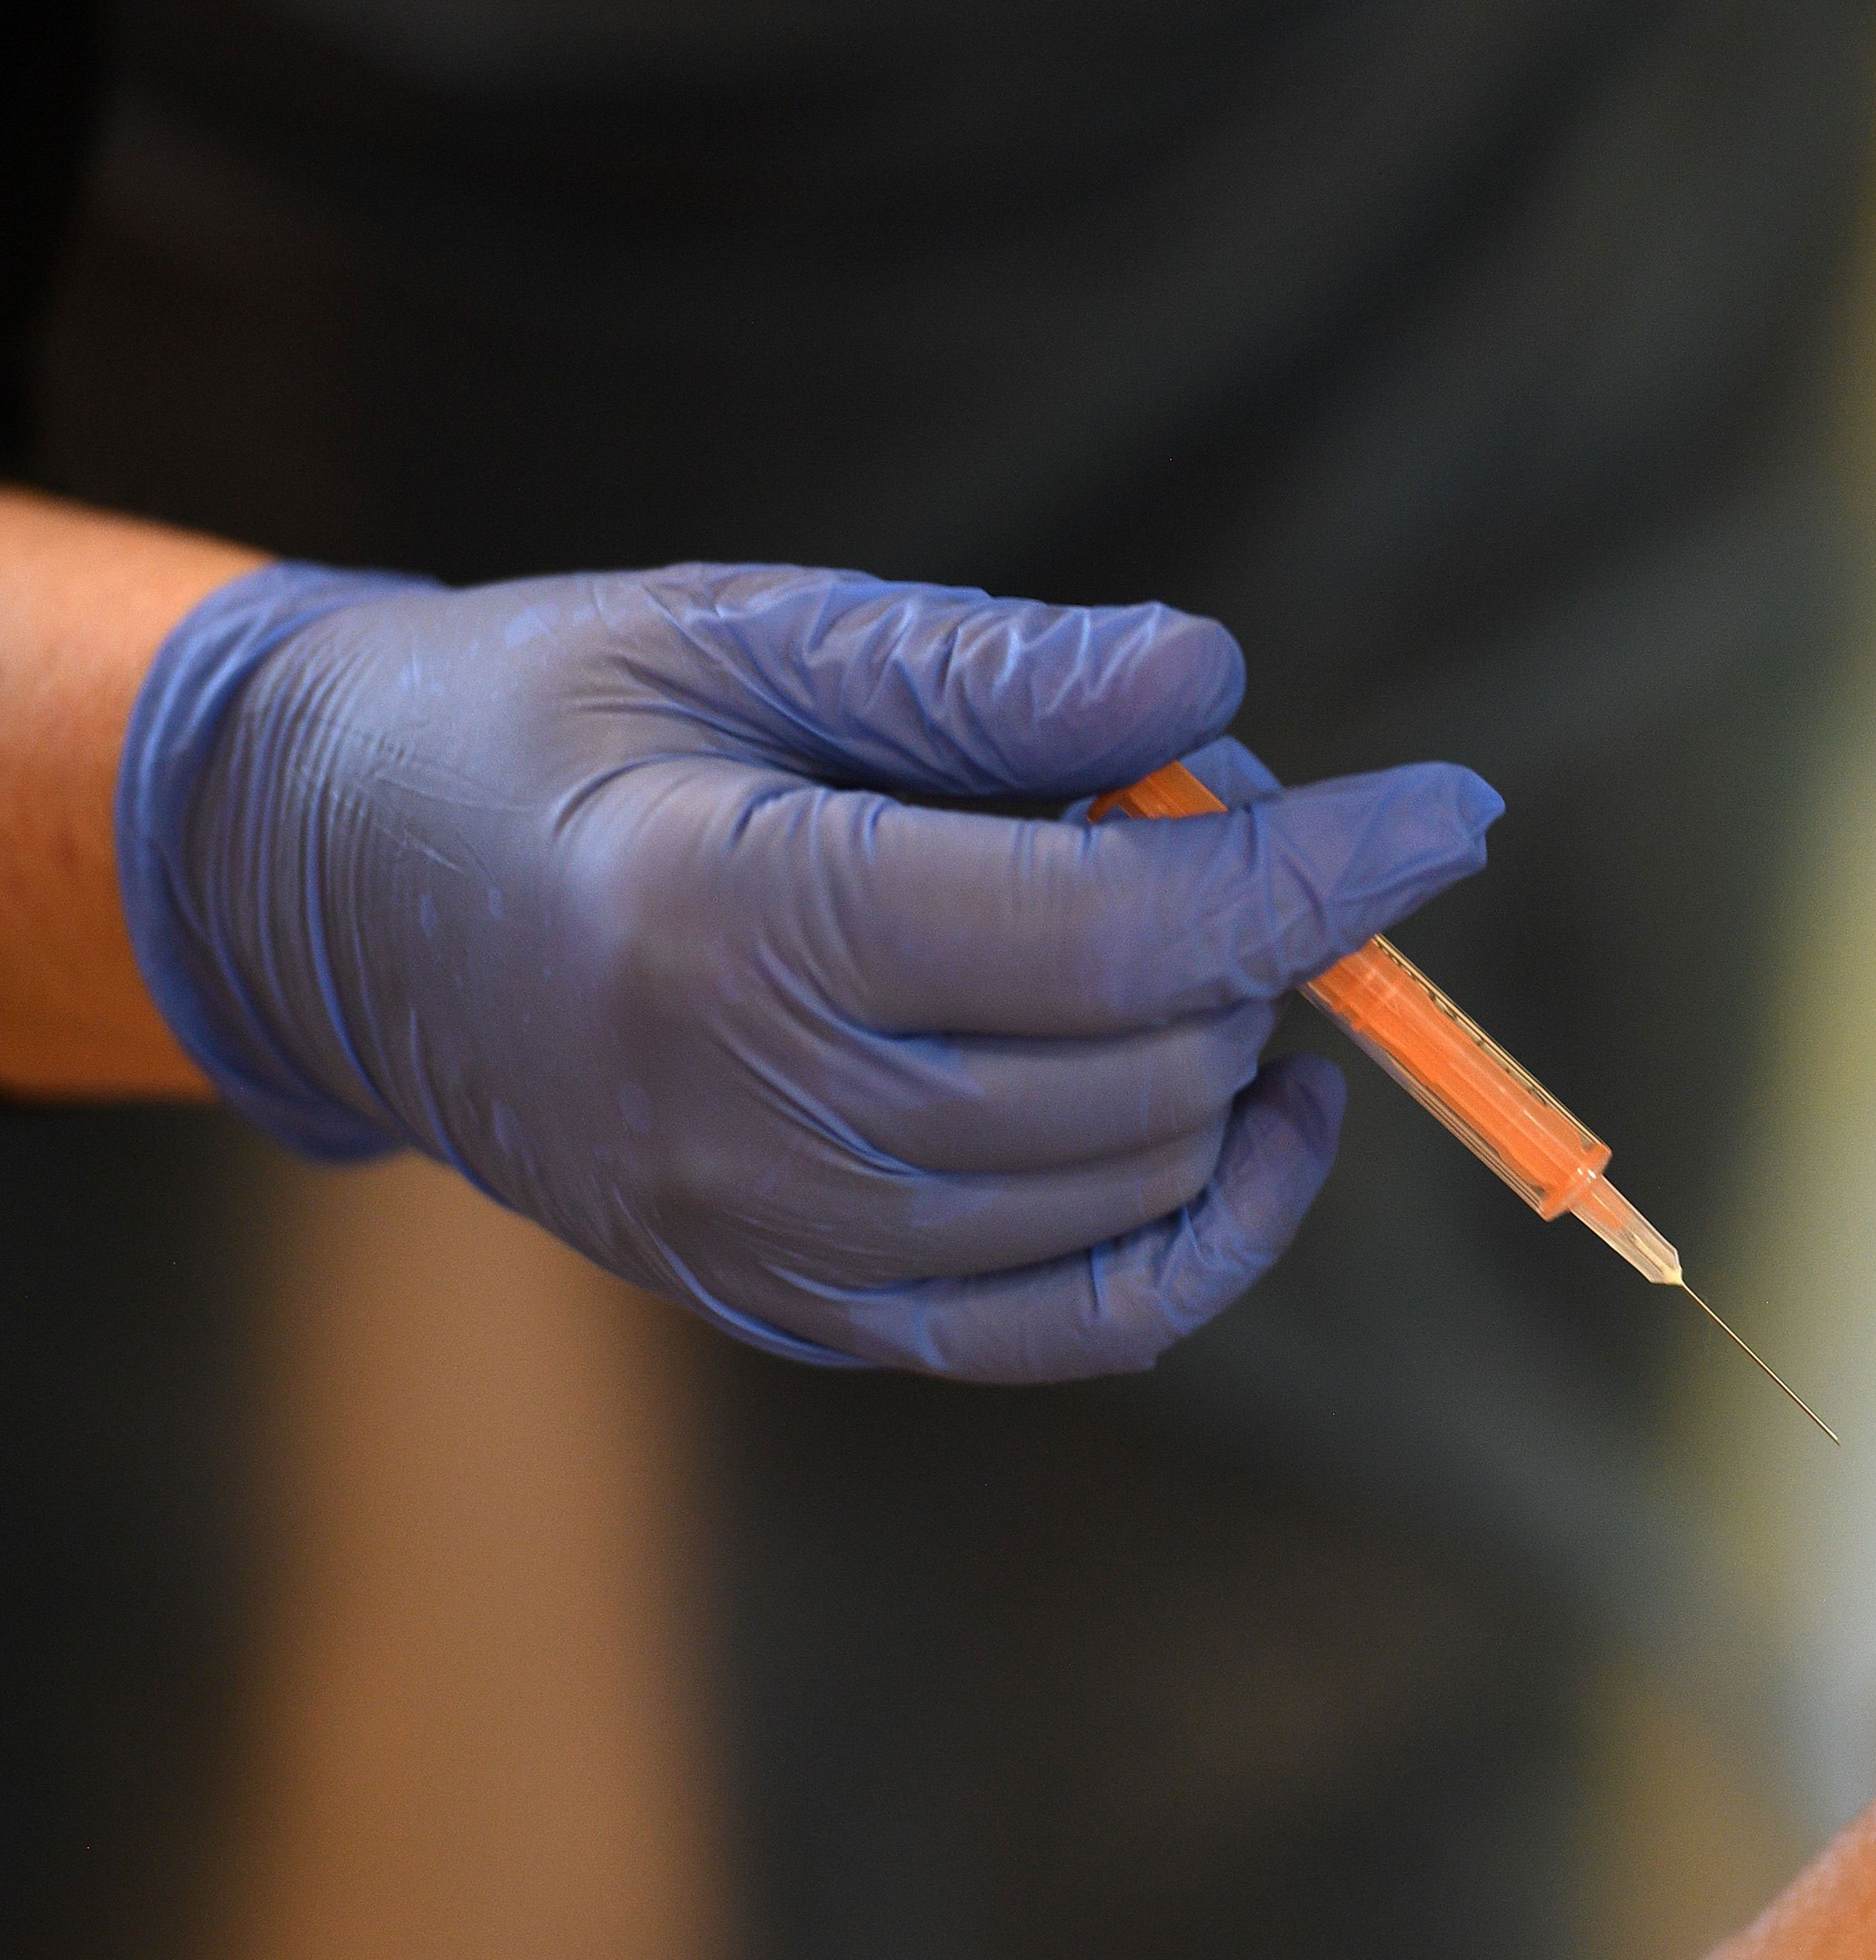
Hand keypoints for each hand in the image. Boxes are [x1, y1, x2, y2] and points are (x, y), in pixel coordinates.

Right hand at [117, 559, 1500, 1378]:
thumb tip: (1221, 684)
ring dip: (1230, 1061)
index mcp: (732, 921)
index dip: (1319, 868)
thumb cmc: (553, 718)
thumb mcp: (744, 630)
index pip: (1114, 932)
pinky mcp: (797, 1308)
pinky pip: (1072, 1329)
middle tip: (1219, 818)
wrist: (334, 892)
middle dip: (1261, 938)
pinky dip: (1202, 1237)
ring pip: (1130, 1196)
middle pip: (1140, 1069)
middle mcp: (754, 1120)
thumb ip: (984, 669)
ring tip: (1190, 934)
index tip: (1457, 808)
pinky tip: (1251, 1121)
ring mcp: (773, 1246)